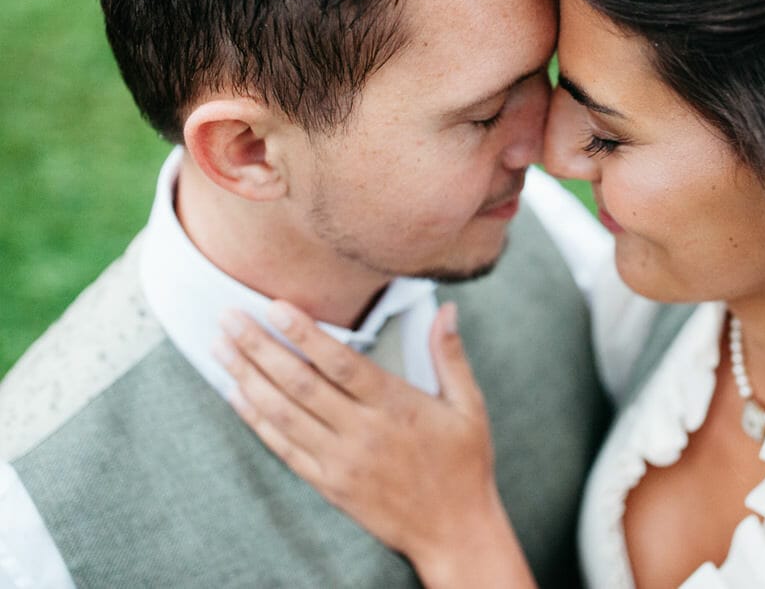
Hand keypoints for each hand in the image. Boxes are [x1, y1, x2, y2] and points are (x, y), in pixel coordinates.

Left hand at [212, 301, 535, 588]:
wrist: (454, 531)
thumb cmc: (465, 464)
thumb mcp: (469, 406)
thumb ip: (451, 355)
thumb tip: (446, 308)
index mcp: (396, 407)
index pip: (340, 362)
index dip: (305, 332)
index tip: (275, 306)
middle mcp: (363, 433)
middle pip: (300, 383)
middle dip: (260, 347)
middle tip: (229, 317)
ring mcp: (341, 461)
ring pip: (283, 414)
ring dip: (247, 378)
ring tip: (221, 347)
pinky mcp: (329, 484)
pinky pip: (283, 448)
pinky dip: (256, 420)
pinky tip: (236, 395)